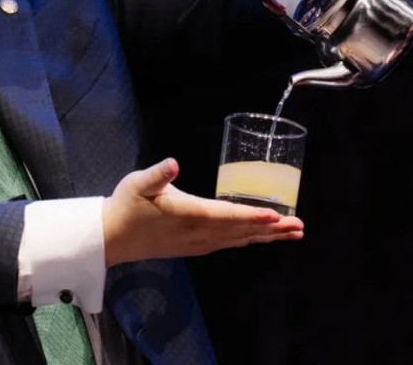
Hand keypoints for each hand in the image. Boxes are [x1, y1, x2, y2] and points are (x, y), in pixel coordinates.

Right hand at [102, 158, 303, 266]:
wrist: (113, 237)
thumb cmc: (126, 205)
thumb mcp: (137, 183)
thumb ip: (157, 174)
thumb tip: (172, 164)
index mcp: (189, 214)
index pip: (227, 215)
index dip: (252, 215)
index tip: (276, 216)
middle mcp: (198, 232)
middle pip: (241, 231)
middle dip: (272, 228)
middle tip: (299, 226)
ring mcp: (198, 242)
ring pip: (239, 240)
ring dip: (265, 236)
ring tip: (291, 233)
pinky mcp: (195, 247)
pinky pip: (229, 244)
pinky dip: (248, 240)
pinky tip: (259, 238)